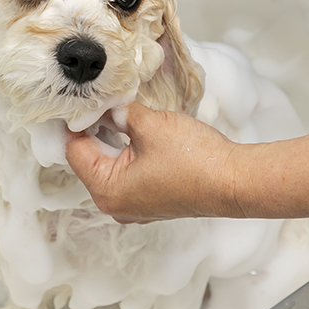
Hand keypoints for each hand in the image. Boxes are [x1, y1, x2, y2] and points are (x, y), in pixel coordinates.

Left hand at [64, 102, 245, 222]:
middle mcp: (116, 205)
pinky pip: (129, 175)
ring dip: (112, 140)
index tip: (78, 100)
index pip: (75, 151)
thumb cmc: (194, 160)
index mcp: (107, 190)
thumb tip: (109, 107)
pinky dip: (128, 153)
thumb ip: (121, 114)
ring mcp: (135, 207)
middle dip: (94, 130)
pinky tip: (135, 132)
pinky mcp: (152, 202)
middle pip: (90, 161)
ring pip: (111, 167)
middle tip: (98, 101)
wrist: (234, 181)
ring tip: (116, 111)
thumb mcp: (150, 126)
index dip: (76, 122)